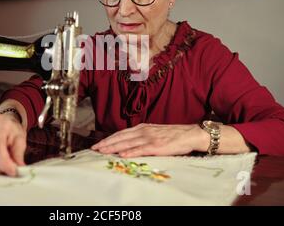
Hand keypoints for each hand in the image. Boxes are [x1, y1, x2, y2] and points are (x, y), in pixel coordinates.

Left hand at [91, 123, 207, 156]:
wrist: (189, 134)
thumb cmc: (172, 135)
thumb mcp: (154, 132)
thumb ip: (141, 136)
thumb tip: (128, 143)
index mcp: (141, 128)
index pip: (120, 133)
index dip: (108, 139)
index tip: (98, 144)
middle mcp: (143, 131)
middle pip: (120, 137)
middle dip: (106, 143)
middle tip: (94, 149)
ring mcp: (149, 138)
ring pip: (127, 143)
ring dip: (113, 148)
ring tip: (102, 152)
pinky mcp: (156, 146)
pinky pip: (140, 149)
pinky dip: (130, 152)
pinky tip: (122, 155)